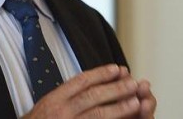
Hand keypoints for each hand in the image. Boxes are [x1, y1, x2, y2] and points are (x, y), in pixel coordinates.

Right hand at [23, 64, 156, 118]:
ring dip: (119, 108)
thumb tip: (91, 86)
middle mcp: (60, 111)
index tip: (117, 68)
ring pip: (97, 115)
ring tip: (136, 102)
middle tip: (133, 82)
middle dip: (115, 88)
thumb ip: (65, 96)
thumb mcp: (46, 105)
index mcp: (53, 99)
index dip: (101, 74)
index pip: (81, 82)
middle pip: (92, 96)